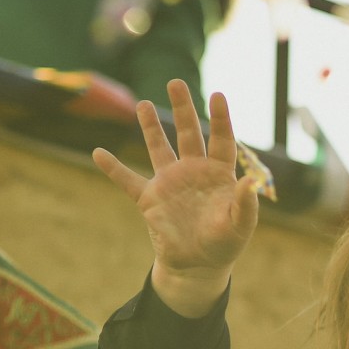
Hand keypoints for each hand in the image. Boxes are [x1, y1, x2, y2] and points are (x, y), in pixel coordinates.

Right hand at [92, 80, 258, 317]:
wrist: (198, 266)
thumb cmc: (224, 244)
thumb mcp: (240, 226)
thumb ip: (245, 204)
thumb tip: (249, 182)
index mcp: (218, 174)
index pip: (221, 140)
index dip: (220, 119)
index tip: (218, 95)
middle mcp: (193, 171)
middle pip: (188, 133)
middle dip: (183, 108)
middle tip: (176, 82)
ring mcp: (169, 182)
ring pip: (159, 148)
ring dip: (151, 127)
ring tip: (144, 104)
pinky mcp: (150, 199)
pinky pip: (128, 180)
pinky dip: (113, 168)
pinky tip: (98, 152)